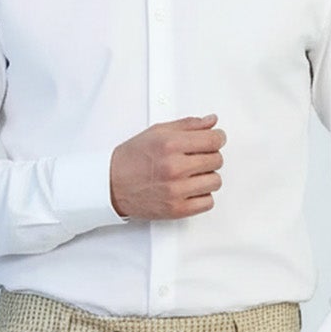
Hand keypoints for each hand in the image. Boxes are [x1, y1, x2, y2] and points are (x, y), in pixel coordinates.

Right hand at [109, 114, 224, 219]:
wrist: (112, 185)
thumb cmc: (132, 159)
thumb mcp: (157, 132)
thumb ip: (188, 125)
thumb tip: (212, 122)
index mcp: (170, 145)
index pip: (213, 140)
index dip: (218, 138)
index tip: (216, 140)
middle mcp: (174, 167)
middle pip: (217, 160)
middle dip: (210, 157)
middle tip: (197, 158)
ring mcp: (176, 190)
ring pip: (215, 182)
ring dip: (207, 177)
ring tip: (191, 175)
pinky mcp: (177, 209)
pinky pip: (208, 202)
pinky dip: (202, 196)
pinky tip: (190, 189)